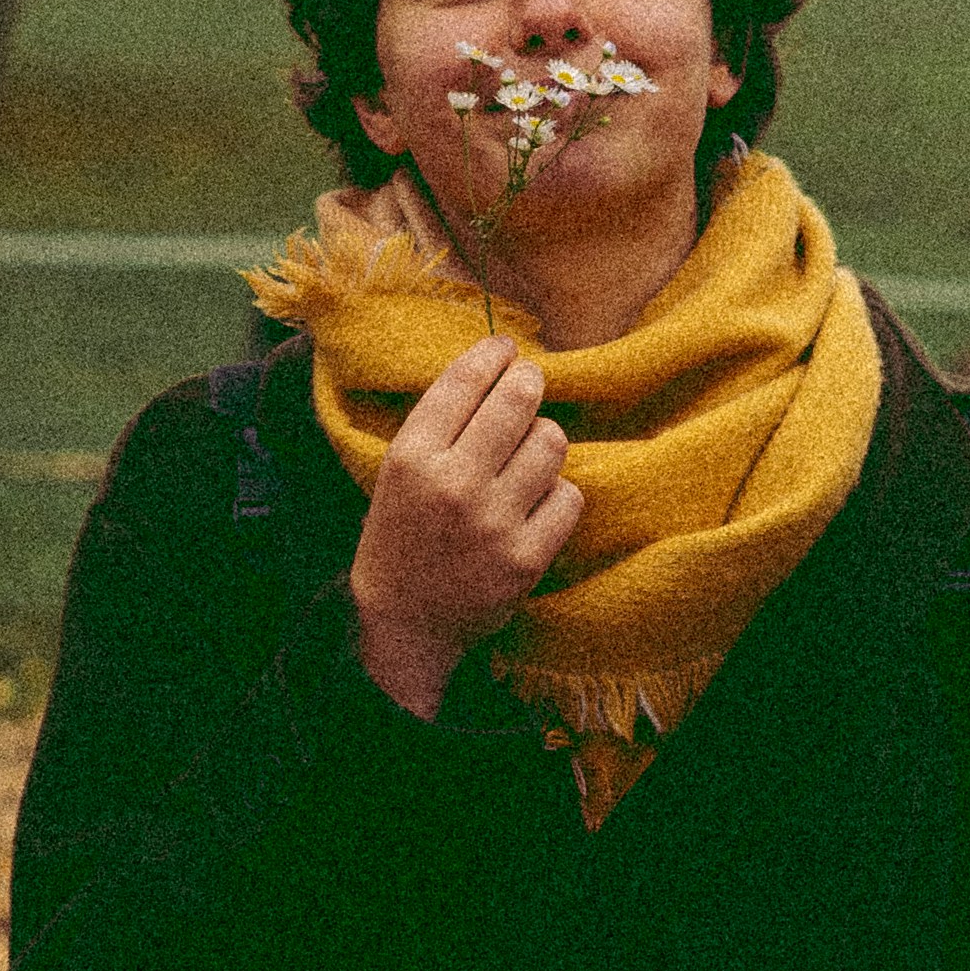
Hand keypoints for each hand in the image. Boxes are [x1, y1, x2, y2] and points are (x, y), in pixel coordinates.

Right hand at [345, 337, 581, 716]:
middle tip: (529, 384)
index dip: (493, 353)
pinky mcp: (526, 557)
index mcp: (411, 457)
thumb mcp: (399, 470)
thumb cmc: (403, 533)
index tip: (505, 349)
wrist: (405, 622)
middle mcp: (452, 485)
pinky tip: (536, 501)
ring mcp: (492, 523)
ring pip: (551, 443)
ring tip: (527, 454)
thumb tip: (499, 360)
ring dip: (544, 441)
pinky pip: (569, 495)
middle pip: (519, 400)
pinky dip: (557, 493)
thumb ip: (440, 421)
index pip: (464, 381)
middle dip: (529, 383)